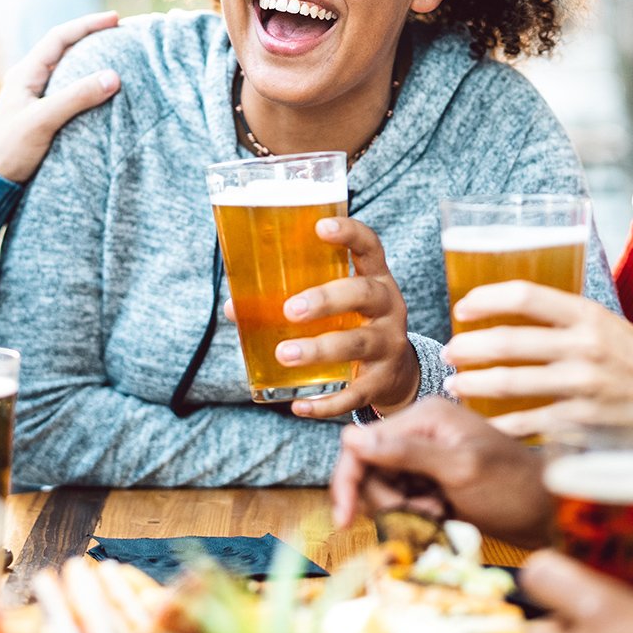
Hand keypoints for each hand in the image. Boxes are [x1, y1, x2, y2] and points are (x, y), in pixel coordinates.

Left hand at [0, 12, 120, 182]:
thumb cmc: (8, 149)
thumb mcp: (43, 120)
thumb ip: (77, 97)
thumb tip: (114, 76)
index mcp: (25, 73)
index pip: (59, 38)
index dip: (87, 25)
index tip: (115, 19)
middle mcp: (29, 80)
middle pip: (64, 49)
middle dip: (91, 38)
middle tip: (120, 34)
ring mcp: (34, 98)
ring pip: (66, 70)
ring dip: (90, 61)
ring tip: (116, 57)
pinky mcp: (41, 116)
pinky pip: (68, 91)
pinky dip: (86, 85)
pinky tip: (101, 92)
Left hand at [225, 216, 418, 418]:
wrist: (398, 374)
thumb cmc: (354, 325)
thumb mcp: (338, 305)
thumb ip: (292, 298)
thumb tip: (235, 307)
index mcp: (376, 279)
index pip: (370, 247)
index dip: (349, 234)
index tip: (320, 227)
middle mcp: (389, 308)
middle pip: (364, 294)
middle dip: (326, 299)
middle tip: (289, 309)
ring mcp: (389, 346)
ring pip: (359, 344)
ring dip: (319, 349)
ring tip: (283, 354)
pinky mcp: (382, 382)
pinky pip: (355, 394)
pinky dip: (326, 403)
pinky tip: (299, 405)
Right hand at [329, 398, 549, 545]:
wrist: (552, 513)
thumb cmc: (513, 487)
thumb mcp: (459, 469)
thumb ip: (405, 453)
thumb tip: (350, 438)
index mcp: (424, 417)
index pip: (361, 444)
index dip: (348, 481)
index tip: (344, 520)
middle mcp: (421, 431)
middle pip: (369, 469)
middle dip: (385, 499)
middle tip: (420, 514)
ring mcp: (428, 456)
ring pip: (384, 488)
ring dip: (401, 510)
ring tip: (436, 515)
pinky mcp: (434, 480)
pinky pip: (403, 499)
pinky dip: (414, 515)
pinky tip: (441, 517)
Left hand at [442, 281, 632, 438]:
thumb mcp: (615, 330)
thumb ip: (572, 324)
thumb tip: (518, 317)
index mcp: (591, 316)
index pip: (524, 296)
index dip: (484, 299)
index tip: (462, 308)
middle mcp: (585, 348)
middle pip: (506, 342)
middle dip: (467, 348)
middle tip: (450, 353)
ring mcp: (582, 388)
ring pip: (508, 384)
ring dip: (473, 385)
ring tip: (456, 385)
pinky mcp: (582, 425)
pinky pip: (526, 422)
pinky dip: (500, 423)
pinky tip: (485, 422)